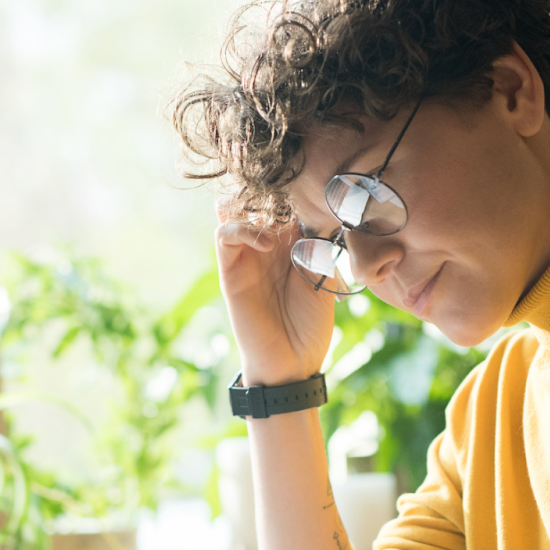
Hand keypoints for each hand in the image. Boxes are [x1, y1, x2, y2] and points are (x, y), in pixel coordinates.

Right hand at [215, 202, 337, 386]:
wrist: (292, 364)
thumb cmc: (311, 327)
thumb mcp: (323, 280)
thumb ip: (317, 248)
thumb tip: (318, 216)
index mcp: (292, 244)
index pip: (286, 203)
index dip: (294, 191)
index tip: (313, 184)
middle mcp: (267, 245)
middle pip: (258, 200)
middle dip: (270, 191)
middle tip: (287, 192)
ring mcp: (247, 257)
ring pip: (235, 210)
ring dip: (253, 207)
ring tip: (277, 221)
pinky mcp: (230, 272)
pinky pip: (225, 236)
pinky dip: (244, 230)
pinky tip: (268, 243)